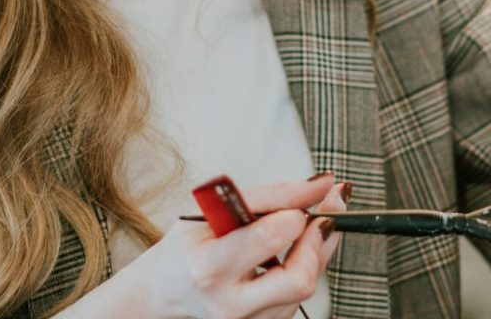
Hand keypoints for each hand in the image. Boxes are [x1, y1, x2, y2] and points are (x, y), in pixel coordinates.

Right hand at [128, 173, 347, 318]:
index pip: (268, 238)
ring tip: (306, 227)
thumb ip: (270, 196)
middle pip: (300, 280)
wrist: (167, 290)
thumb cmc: (189, 246)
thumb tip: (322, 184)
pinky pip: (299, 296)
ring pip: (305, 287)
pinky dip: (305, 268)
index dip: (294, 214)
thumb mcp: (214, 211)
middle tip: (322, 215)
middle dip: (318, 242)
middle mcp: (230, 304)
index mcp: (209, 268)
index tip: (303, 199)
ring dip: (316, 251)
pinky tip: (291, 253)